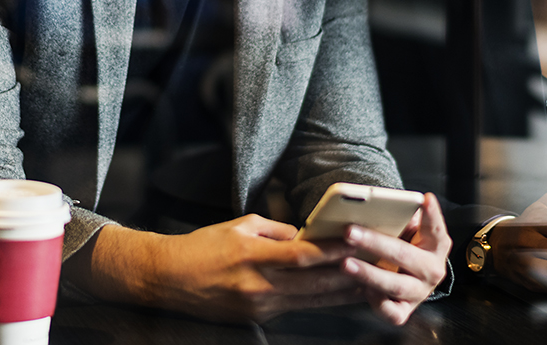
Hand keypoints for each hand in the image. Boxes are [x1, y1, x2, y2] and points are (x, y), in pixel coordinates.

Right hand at [78, 215, 364, 321]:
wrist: (167, 280)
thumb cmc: (202, 247)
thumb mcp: (239, 226)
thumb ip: (276, 231)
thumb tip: (306, 234)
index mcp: (254, 257)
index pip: (304, 254)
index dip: (334, 248)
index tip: (360, 239)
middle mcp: (260, 286)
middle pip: (316, 282)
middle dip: (351, 273)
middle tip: (380, 265)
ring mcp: (260, 306)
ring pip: (313, 300)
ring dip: (345, 293)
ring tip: (373, 284)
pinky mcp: (258, 319)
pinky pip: (299, 309)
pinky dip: (323, 303)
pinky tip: (342, 298)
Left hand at [339, 192, 451, 324]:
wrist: (409, 277)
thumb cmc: (405, 246)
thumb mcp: (408, 229)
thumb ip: (401, 217)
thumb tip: (383, 203)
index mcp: (435, 245)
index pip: (435, 227)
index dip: (431, 214)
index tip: (424, 199)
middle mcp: (431, 270)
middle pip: (404, 255)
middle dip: (375, 243)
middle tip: (350, 232)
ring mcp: (419, 292)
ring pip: (395, 285)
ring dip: (368, 274)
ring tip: (346, 263)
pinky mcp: (405, 310)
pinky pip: (392, 312)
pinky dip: (377, 302)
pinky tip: (363, 289)